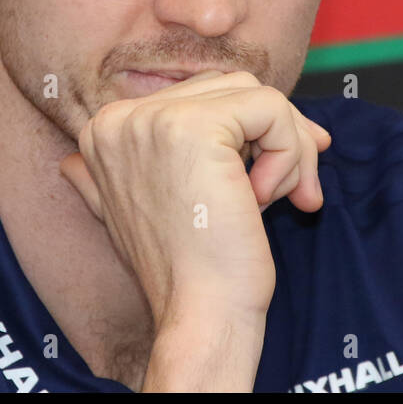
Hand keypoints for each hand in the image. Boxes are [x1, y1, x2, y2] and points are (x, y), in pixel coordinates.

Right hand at [59, 71, 329, 329]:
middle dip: (277, 135)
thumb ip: (152, 163)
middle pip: (231, 88)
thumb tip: (135, 147)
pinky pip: (272, 110)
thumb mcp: (158, 206)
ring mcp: (152, 118)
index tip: (278, 173)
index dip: (249, 130)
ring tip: (277, 199)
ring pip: (256, 95)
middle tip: (296, 189)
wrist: (200, 315)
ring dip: (286, 147)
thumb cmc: (191, 270)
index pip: (201, 96)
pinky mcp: (194, 127)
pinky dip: (290, 153)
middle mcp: (119, 117)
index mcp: (106, 131)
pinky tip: (267, 200)